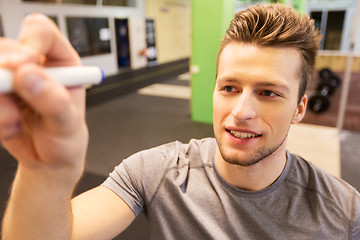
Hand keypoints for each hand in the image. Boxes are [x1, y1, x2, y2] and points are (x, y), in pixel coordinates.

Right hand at [0, 14, 87, 179]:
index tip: (24, 64)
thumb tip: (29, 74)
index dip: (29, 43)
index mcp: (60, 61)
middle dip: (4, 74)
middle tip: (9, 94)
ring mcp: (10, 78)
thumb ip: (53, 100)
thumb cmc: (66, 137)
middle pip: (4, 48)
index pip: (41, 32)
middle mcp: (32, 64)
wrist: (49, 159)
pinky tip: (11, 128)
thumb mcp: (68, 124)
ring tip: (16, 122)